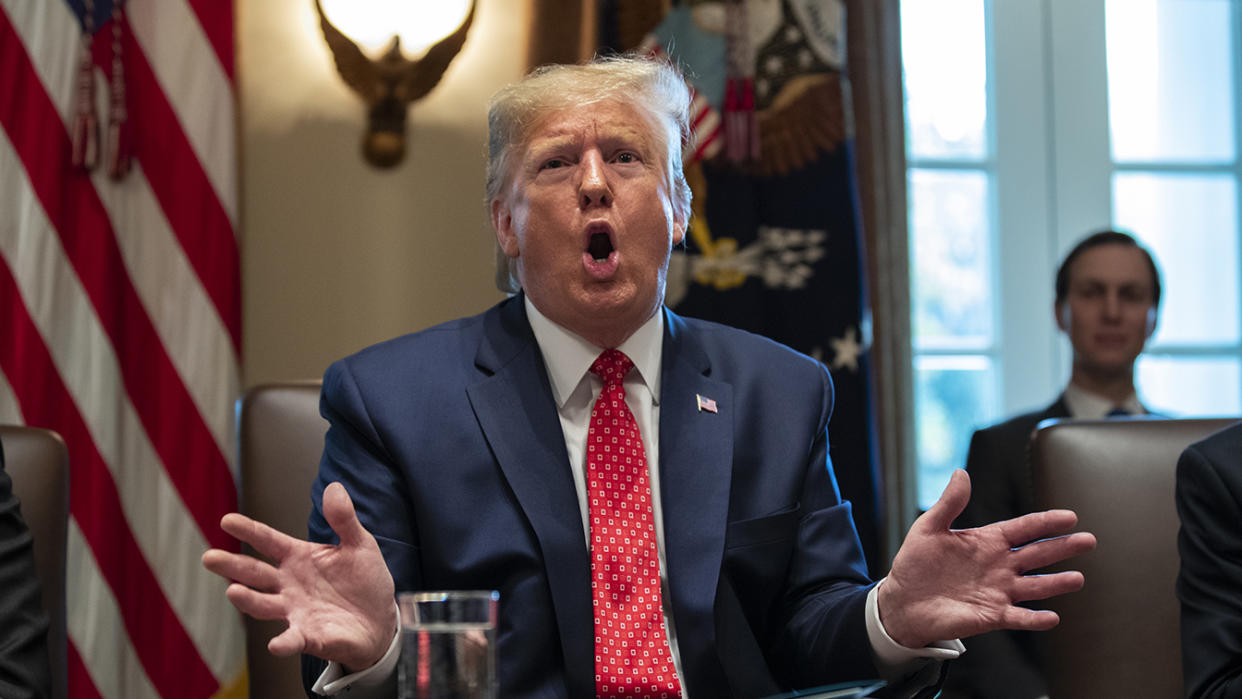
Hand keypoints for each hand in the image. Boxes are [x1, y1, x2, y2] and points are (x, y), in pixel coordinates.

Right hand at [201, 482, 396, 670]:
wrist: (381, 619)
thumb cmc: (364, 580)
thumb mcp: (359, 544)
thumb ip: (344, 519)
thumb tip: (334, 487)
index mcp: (298, 557)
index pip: (268, 541)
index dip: (249, 530)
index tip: (226, 521)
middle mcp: (289, 584)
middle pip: (255, 573)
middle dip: (232, 566)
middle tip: (210, 557)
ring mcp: (296, 611)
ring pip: (264, 605)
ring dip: (249, 600)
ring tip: (233, 591)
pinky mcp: (310, 636)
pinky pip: (293, 640)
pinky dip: (284, 642)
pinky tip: (276, 644)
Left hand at [877, 469, 1096, 648]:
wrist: (902, 600)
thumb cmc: (915, 563)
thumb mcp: (929, 527)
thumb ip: (949, 503)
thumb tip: (962, 472)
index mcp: (987, 542)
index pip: (1023, 529)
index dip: (1045, 522)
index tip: (1070, 516)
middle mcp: (999, 566)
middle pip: (1037, 554)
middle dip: (1063, 547)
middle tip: (1088, 540)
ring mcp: (998, 592)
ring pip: (1035, 586)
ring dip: (1056, 583)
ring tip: (1078, 579)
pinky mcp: (991, 616)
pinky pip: (1018, 618)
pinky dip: (1035, 619)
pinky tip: (1051, 617)